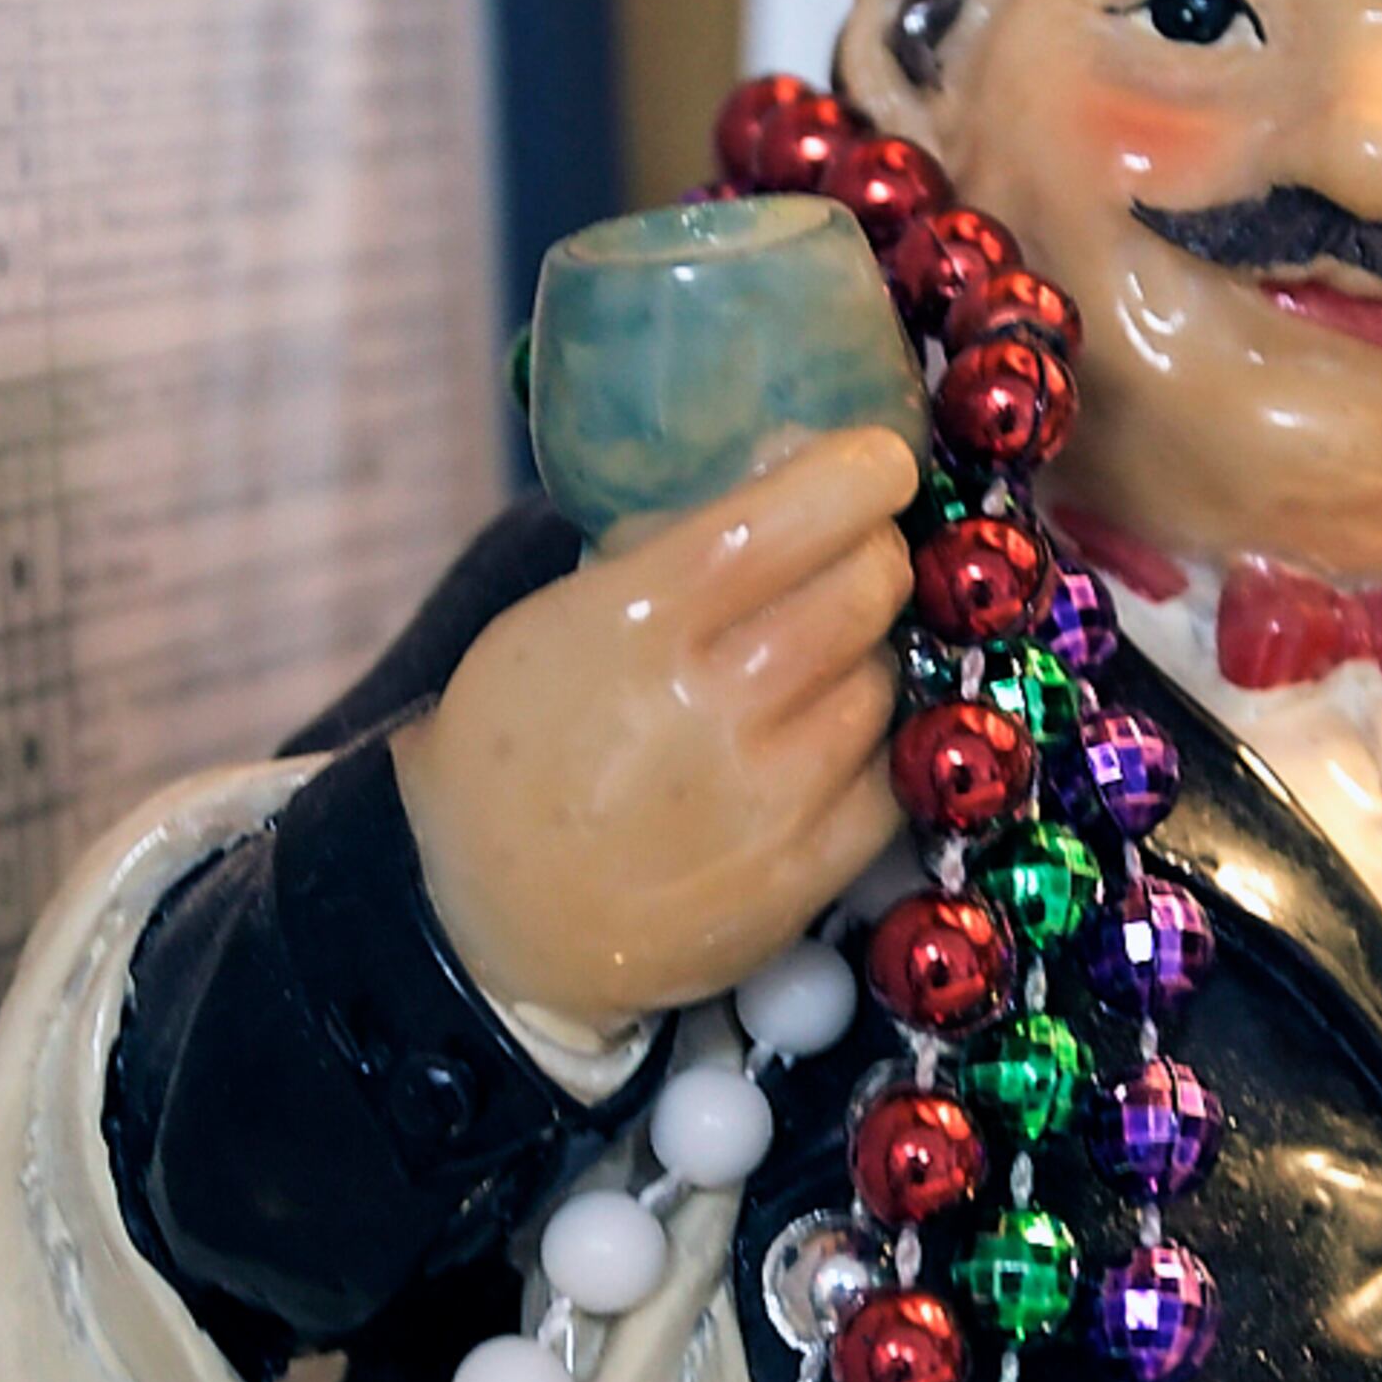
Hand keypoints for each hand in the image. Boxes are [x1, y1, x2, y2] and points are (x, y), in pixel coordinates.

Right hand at [394, 428, 915, 1025]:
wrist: (490, 920)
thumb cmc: (516, 749)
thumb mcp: (555, 621)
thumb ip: (662, 548)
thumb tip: (785, 463)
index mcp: (641, 623)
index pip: (790, 520)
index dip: (859, 477)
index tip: (883, 462)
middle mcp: (717, 706)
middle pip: (863, 594)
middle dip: (873, 558)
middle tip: (856, 557)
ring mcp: (770, 799)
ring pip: (883, 682)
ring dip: (866, 656)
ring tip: (816, 663)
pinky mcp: (804, 876)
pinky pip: (890, 778)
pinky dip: (871, 746)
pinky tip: (828, 738)